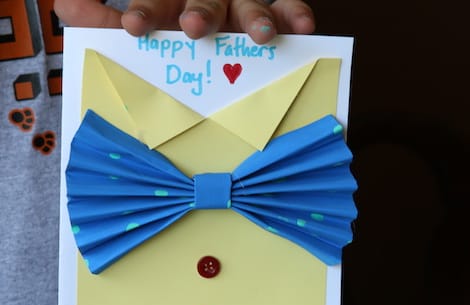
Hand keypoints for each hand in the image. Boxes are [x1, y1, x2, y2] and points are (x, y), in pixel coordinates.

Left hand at [54, 0, 314, 44]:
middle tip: (195, 29)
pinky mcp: (273, 13)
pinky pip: (287, 6)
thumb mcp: (135, 23)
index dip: (147, 12)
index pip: (155, 2)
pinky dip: (294, 13)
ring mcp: (240, 4)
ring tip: (262, 35)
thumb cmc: (167, 29)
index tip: (137, 28)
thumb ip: (98, 14)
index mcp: (169, 0)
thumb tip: (67, 2)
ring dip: (257, 17)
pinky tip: (303, 26)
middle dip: (202, 13)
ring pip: (250, 3)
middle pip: (206, 0)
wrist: (201, 37)